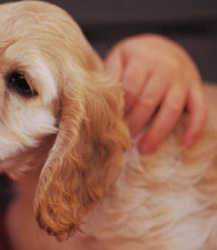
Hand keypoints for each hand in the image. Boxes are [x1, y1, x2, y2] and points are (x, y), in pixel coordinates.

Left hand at [105, 34, 205, 152]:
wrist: (162, 45)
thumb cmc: (134, 57)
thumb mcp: (119, 57)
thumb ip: (112, 75)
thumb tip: (104, 100)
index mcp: (143, 59)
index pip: (131, 89)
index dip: (122, 109)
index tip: (112, 125)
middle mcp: (166, 68)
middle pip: (149, 101)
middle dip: (135, 123)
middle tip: (124, 141)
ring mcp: (183, 79)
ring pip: (172, 108)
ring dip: (158, 132)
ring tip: (145, 148)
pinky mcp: (196, 87)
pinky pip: (200, 108)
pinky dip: (195, 126)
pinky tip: (187, 143)